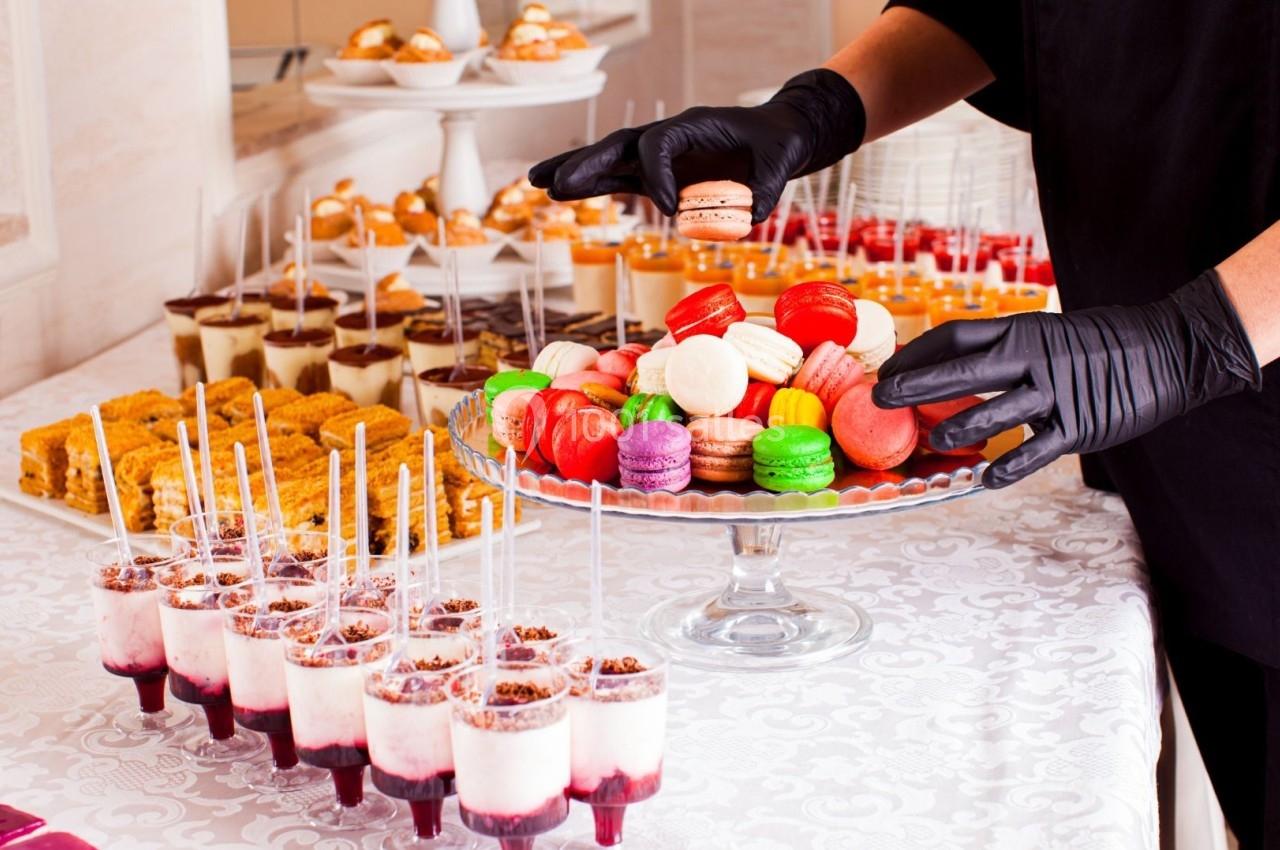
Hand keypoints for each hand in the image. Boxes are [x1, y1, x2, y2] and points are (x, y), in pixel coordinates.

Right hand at [528, 69, 865, 222]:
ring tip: (539, 183)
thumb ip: (766, 188)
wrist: (779, 136)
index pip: (658, 143)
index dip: (658, 174)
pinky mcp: (660, 175)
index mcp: (694, 125)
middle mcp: (670, 136)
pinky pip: (620, 180)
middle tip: (554, 183)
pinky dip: (592, 187)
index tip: (672, 210)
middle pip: (619, 145)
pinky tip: (561, 194)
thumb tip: (750, 218)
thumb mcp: (781, 161)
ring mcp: (661, 156)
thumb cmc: (779, 143)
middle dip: (586, 163)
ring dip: (576, 172)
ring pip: (611, 160)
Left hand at [872, 271, 1260, 487]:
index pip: (954, 337)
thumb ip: (1001, 351)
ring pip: (993, 412)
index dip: (915, 355)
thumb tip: (946, 367)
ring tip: (933, 440)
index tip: (886, 371)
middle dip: (914, 386)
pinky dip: (1008, 467)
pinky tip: (986, 479)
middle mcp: (1030, 358)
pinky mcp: (1077, 425)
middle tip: (880, 399)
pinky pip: (1035, 451)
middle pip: (960, 371)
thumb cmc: (1095, 344)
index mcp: (1019, 330)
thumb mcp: (1044, 333)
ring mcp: (1053, 393)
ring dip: (957, 427)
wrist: (1168, 350)